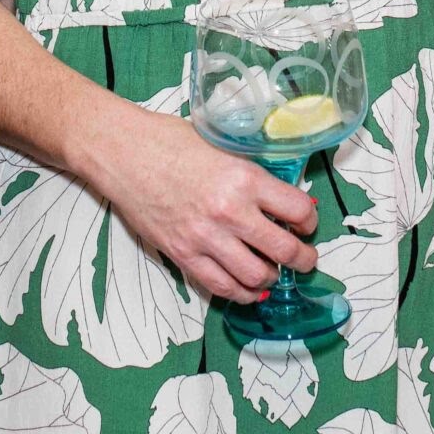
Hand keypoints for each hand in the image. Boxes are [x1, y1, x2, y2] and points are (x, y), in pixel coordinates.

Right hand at [84, 108, 320, 302]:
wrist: (123, 153)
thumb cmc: (169, 141)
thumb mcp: (222, 146)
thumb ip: (251, 173)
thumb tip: (279, 196)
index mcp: (244, 178)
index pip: (298, 210)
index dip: (310, 220)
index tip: (307, 222)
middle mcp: (229, 212)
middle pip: (284, 250)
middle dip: (303, 258)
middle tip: (305, 257)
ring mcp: (205, 238)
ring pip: (257, 276)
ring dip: (273, 277)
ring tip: (274, 270)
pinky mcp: (183, 255)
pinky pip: (222, 287)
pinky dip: (242, 292)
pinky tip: (248, 286)